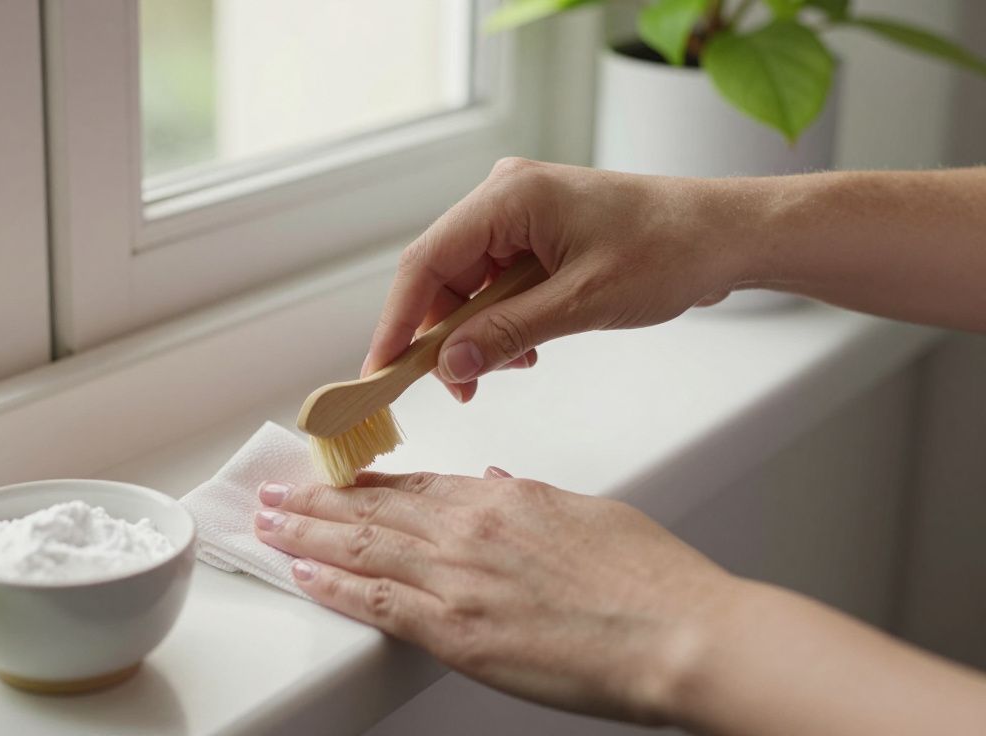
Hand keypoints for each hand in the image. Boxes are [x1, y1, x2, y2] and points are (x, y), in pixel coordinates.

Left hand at [253, 469, 739, 724]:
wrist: (682, 635)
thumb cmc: (652, 580)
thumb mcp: (588, 513)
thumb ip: (530, 499)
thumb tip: (495, 483)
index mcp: (503, 498)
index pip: (416, 486)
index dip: (367, 484)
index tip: (336, 480)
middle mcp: (470, 530)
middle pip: (374, 509)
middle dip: (315, 501)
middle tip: (275, 493)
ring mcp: (457, 580)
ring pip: (361, 546)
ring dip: (304, 533)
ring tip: (267, 523)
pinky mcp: (456, 631)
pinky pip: (374, 601)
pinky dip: (330, 583)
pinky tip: (301, 571)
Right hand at [366, 159, 743, 401]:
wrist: (728, 235)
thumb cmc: (670, 250)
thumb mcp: (582, 303)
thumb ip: (508, 334)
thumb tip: (449, 366)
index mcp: (508, 197)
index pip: (426, 262)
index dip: (398, 321)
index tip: (380, 372)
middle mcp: (505, 197)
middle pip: (440, 275)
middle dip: (442, 336)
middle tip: (456, 389)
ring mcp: (520, 215)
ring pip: (466, 285)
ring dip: (475, 333)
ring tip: (504, 369)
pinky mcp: (537, 236)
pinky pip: (495, 283)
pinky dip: (500, 322)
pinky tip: (525, 350)